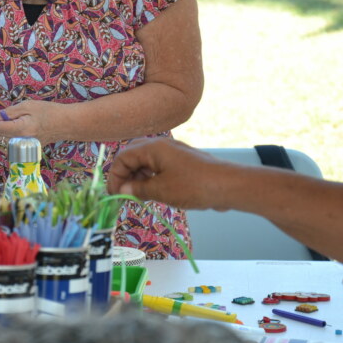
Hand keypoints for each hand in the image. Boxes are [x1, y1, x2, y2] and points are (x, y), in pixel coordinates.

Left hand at [0, 100, 64, 150]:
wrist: (65, 124)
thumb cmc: (48, 111)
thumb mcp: (27, 106)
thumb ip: (8, 112)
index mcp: (20, 130)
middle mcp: (20, 142)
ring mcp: (22, 149)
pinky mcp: (24, 151)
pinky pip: (6, 147)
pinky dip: (0, 139)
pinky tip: (2, 130)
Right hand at [107, 138, 231, 210]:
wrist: (229, 185)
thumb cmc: (194, 186)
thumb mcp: (161, 190)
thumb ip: (138, 189)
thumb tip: (122, 191)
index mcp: (153, 148)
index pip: (123, 157)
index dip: (115, 176)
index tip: (114, 194)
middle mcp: (161, 146)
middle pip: (133, 156)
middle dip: (125, 174)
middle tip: (123, 194)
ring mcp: (173, 153)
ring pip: (146, 162)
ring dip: (137, 177)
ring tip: (137, 196)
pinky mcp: (182, 163)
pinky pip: (158, 167)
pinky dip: (150, 178)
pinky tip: (153, 192)